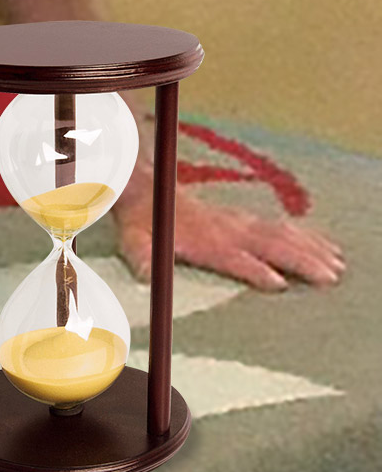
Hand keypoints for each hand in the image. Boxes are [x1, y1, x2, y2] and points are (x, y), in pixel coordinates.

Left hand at [115, 187, 345, 291]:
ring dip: (310, 249)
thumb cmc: (143, 222)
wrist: (147, 188)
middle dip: (300, 260)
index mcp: (203, 239)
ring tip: (337, 265)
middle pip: (269, 244)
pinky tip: (325, 245)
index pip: (233, 257)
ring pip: (281, 234)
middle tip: (328, 277)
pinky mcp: (243, 219)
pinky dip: (306, 236)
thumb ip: (141, 257)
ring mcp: (237, 222)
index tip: (279, 284)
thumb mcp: (134, 241)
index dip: (254, 270)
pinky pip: (280, 227)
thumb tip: (145, 274)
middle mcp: (226, 229)